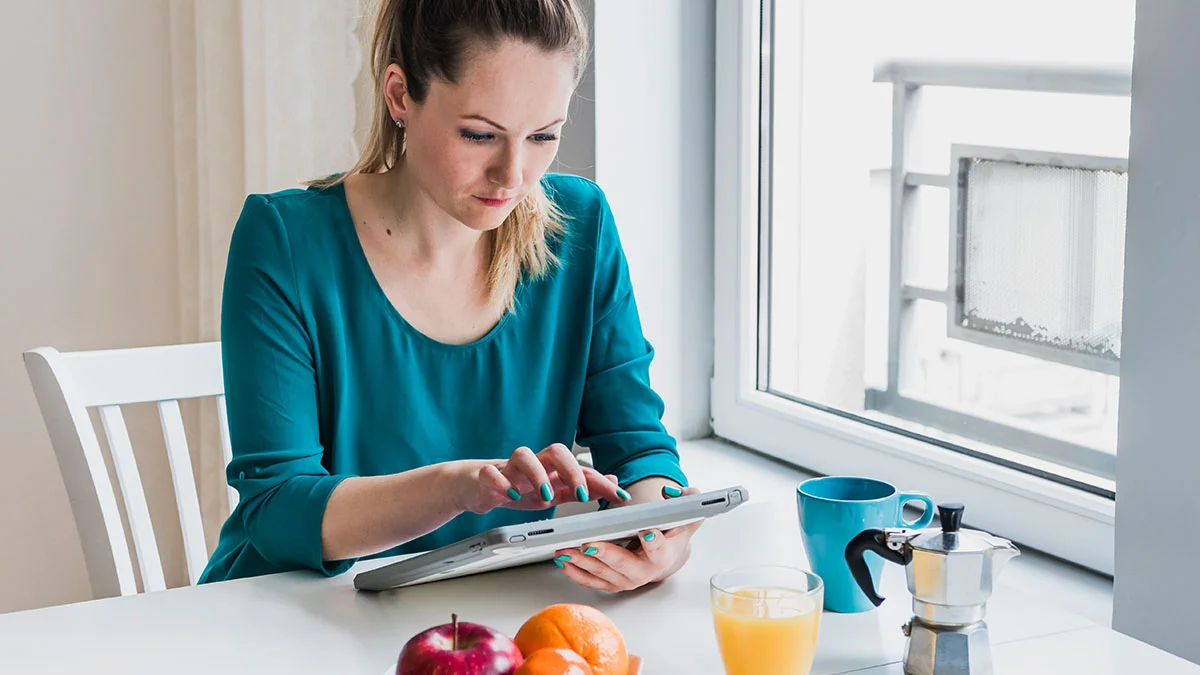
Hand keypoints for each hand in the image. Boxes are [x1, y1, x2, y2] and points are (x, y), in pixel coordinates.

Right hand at [454, 443, 630, 514]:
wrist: (476, 485)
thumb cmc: (518, 487)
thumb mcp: (554, 492)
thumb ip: (582, 488)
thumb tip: (612, 482)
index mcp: (551, 469)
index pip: (581, 468)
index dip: (601, 481)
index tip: (619, 496)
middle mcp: (533, 464)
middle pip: (556, 451)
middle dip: (572, 472)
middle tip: (580, 496)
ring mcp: (509, 468)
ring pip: (523, 455)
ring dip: (537, 475)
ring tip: (545, 496)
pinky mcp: (486, 475)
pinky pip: (492, 473)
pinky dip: (502, 483)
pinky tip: (511, 496)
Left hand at [552, 485, 703, 591]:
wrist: (666, 555)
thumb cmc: (672, 533)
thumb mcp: (686, 515)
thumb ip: (689, 502)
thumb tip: (678, 494)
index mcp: (664, 555)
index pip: (659, 550)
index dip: (653, 542)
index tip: (646, 531)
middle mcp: (644, 572)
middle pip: (623, 565)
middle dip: (605, 555)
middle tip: (589, 544)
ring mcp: (626, 580)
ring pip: (602, 573)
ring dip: (582, 562)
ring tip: (565, 549)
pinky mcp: (611, 583)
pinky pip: (591, 581)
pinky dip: (576, 572)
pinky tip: (563, 561)